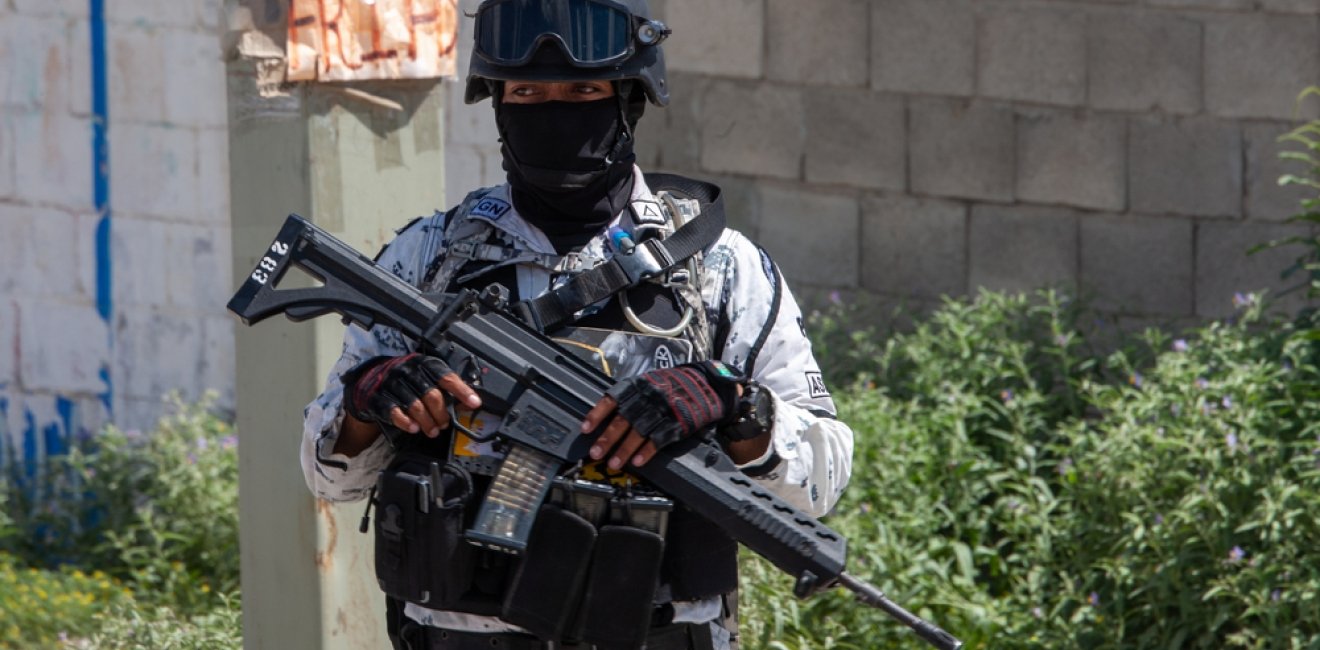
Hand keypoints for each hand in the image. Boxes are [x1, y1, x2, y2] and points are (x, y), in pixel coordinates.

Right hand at [341, 353, 481, 437]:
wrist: (372, 380)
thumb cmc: (409, 381)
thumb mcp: (428, 378)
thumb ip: (449, 389)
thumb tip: (471, 402)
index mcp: (424, 363)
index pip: (446, 377)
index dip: (461, 391)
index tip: (474, 403)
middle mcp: (408, 370)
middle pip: (432, 395)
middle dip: (441, 413)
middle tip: (444, 424)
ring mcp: (392, 383)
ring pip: (415, 406)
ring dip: (427, 422)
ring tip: (433, 431)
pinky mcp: (378, 397)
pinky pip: (393, 412)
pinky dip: (405, 422)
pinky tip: (413, 428)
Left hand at [579, 361, 742, 469]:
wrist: (705, 384)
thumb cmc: (671, 385)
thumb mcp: (648, 381)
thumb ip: (629, 396)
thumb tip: (605, 415)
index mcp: (638, 385)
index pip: (613, 399)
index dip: (598, 414)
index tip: (586, 429)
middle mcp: (649, 396)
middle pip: (624, 419)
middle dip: (608, 438)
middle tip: (595, 453)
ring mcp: (664, 410)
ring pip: (640, 432)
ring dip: (625, 449)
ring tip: (614, 464)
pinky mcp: (678, 423)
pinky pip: (660, 439)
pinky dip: (647, 451)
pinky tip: (638, 462)